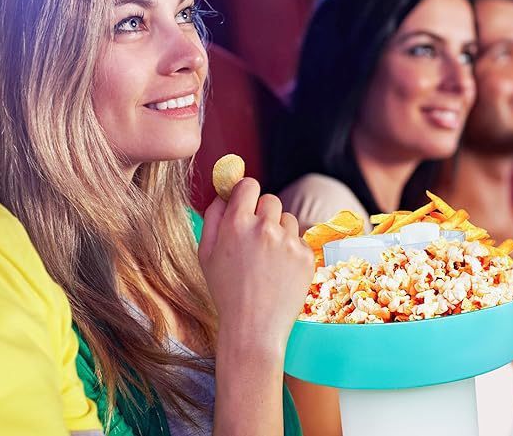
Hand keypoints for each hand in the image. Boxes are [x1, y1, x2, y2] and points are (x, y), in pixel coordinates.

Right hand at [199, 178, 313, 356]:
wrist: (253, 328)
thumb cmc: (226, 291)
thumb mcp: (206, 253)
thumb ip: (213, 216)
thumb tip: (224, 193)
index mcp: (237, 223)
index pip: (249, 185)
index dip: (246, 191)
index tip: (246, 201)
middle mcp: (265, 227)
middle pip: (270, 199)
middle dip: (262, 213)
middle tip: (255, 237)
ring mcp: (289, 242)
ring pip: (287, 219)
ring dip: (278, 231)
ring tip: (267, 259)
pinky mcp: (307, 255)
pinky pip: (299, 239)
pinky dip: (291, 250)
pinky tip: (280, 271)